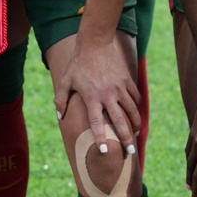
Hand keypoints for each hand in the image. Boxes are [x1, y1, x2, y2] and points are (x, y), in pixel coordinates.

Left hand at [51, 31, 140, 154]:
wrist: (95, 43)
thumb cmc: (78, 63)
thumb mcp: (66, 80)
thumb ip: (61, 99)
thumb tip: (59, 116)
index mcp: (91, 97)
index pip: (96, 123)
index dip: (101, 137)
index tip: (105, 151)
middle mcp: (107, 95)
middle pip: (119, 121)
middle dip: (126, 138)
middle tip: (131, 152)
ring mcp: (119, 87)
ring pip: (131, 110)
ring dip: (135, 124)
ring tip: (136, 135)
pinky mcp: (126, 80)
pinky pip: (135, 97)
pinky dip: (136, 107)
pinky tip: (136, 114)